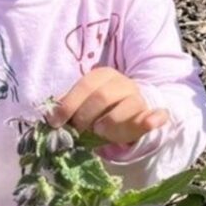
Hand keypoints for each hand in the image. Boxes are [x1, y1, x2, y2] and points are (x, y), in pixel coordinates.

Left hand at [49, 67, 168, 144]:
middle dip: (85, 116)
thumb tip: (48, 115)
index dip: (68, 105)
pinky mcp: (152, 113)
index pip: (85, 86)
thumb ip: (68, 105)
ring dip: (109, 122)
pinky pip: (157, 114)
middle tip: (78, 130)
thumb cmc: (101, 106)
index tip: (55, 122)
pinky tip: (149, 123)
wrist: (133, 108)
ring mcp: (138, 98)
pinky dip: (154, 119)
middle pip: (102, 97)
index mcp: (103, 75)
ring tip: (99, 130)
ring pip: (125, 107)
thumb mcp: (83, 101)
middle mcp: (123, 83)